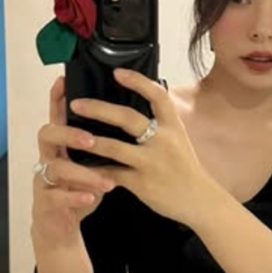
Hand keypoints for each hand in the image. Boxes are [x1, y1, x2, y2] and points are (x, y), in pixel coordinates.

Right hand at [32, 77, 116, 246]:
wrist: (61, 228)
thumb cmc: (79, 190)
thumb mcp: (89, 165)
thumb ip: (99, 146)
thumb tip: (127, 121)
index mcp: (61, 146)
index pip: (57, 116)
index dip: (57, 98)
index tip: (64, 80)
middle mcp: (49, 158)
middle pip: (47, 134)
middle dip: (69, 134)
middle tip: (91, 139)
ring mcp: (44, 180)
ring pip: (55, 168)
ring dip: (81, 173)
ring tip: (105, 180)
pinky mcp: (45, 203)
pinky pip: (56, 197)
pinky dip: (75, 196)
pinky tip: (91, 196)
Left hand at [68, 68, 212, 226]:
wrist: (199, 200)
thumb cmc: (185, 167)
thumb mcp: (179, 138)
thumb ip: (161, 123)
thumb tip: (142, 100)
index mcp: (172, 126)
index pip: (157, 95)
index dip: (137, 81)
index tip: (117, 72)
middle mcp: (163, 141)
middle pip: (128, 118)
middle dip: (99, 109)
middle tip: (77, 103)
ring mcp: (152, 162)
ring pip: (115, 148)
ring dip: (92, 141)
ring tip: (72, 135)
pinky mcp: (142, 183)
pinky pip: (112, 173)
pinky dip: (95, 170)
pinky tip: (80, 165)